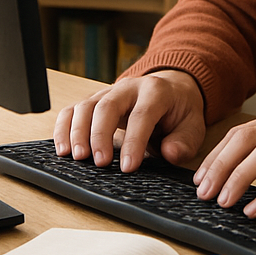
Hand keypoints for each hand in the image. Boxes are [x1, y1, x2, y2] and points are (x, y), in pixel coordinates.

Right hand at [53, 70, 205, 172]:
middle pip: (107, 106)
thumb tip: (169, 153)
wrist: (171, 88)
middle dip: (100, 135)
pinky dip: (63, 128)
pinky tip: (62, 149)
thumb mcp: (193, 125)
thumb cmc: (179, 111)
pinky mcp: (93, 101)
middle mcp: (129, 87)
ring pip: (85, 106)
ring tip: (77, 158)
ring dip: (77, 132)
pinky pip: (72, 110)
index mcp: (156, 92)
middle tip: (100, 163)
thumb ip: (184, 141)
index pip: (142, 115)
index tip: (128, 167)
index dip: (134, 141)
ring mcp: (108, 92)